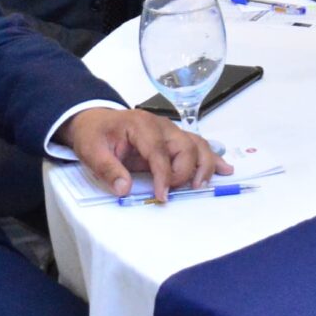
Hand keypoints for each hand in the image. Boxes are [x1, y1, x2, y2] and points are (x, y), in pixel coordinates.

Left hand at [58, 107, 230, 200]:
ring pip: (197, 144)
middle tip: (174, 192)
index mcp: (141, 125)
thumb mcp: (91, 150)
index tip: (162, 195)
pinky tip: (224, 168)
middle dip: (184, 171)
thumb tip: (124, 188)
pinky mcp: (173, 138)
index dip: (163, 175)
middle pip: (185, 147)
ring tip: (202, 184)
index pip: (159, 152)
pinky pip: (197, 145)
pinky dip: (211, 157)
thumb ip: (107, 169)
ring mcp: (170, 131)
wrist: (95, 120)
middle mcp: (161, 125)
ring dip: (204, 165)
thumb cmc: (95, 134)